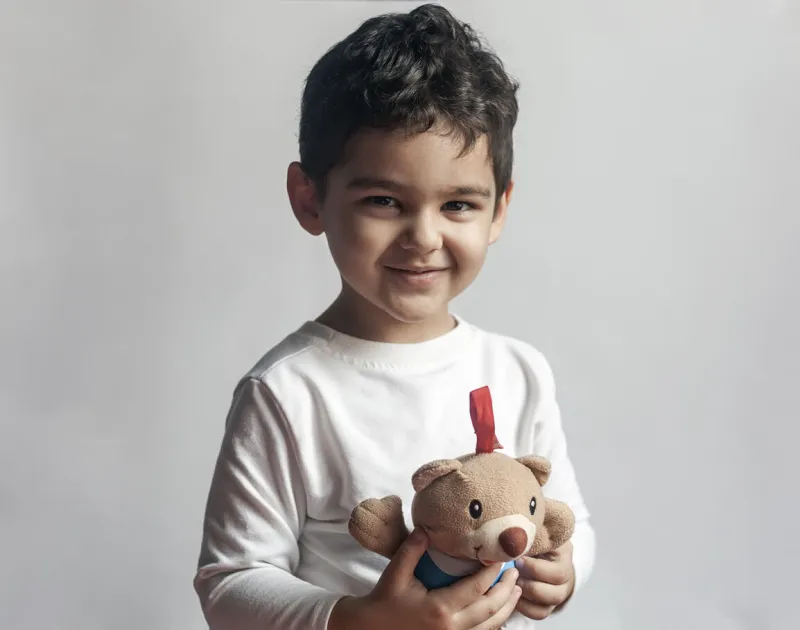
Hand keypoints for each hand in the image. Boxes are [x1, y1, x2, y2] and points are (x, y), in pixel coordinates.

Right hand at [329, 528, 521, 629]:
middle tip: (516, 573)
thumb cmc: (384, 601)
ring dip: (506, 609)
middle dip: (507, 591)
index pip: (476, 589)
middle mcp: (451, 628)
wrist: (372, 629)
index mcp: (440, 609)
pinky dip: (494, 623)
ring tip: (515, 592)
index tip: (502, 558)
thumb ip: (412, 549)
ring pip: (490, 627)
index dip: (492, 573)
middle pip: (490, 610)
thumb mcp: (395, 573)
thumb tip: (427, 528)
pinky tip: (498, 611)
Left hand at [513, 541, 574, 620]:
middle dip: (531, 586)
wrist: (541, 543)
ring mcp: (558, 591)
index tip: (518, 560)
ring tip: (512, 584)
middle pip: (556, 593)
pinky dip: (524, 607)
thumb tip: (509, 538)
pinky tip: (512, 593)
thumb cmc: (535, 534)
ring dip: (527, 597)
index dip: (535, 569)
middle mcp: (566, 577)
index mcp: (564, 556)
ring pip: (548, 606)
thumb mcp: (534, 530)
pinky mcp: (548, 602)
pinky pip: (539, 613)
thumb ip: (526, 534)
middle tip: (514, 575)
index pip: (558, 572)